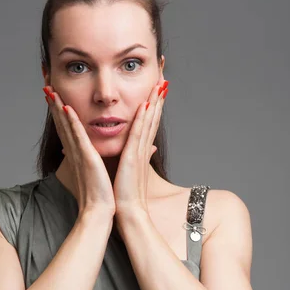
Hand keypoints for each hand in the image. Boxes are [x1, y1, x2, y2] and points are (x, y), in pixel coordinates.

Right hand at [43, 86, 115, 216]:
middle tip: (47, 86)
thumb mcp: (105, 173)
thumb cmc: (102, 196)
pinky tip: (66, 108)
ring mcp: (79, 155)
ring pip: (66, 126)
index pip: (69, 129)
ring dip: (58, 107)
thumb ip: (110, 159)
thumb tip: (123, 149)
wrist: (100, 212)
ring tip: (50, 90)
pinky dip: (71, 122)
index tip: (57, 97)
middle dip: (55, 105)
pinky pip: (76, 137)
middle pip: (62, 124)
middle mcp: (75, 153)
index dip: (62, 113)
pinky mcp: (86, 159)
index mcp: (80, 155)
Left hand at [113, 80, 168, 219]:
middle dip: (158, 96)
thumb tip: (140, 151)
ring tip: (159, 81)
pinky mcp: (133, 158)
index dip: (154, 104)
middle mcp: (142, 149)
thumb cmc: (125, 196)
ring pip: (148, 121)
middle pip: (152, 117)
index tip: (158, 86)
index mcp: (140, 152)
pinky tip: (145, 102)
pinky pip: (138, 133)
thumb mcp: (129, 173)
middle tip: (164, 75)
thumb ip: (133, 159)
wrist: (127, 213)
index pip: (148, 123)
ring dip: (154, 100)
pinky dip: (143, 118)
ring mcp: (140, 152)